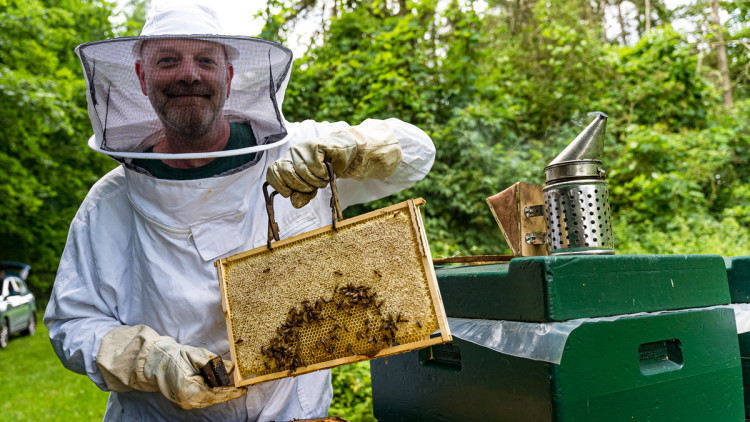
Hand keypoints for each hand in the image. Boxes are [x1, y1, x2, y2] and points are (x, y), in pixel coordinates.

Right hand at [143, 338, 246, 409]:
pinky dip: (214, 393)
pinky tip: (221, 387)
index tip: (243, 389)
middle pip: (214, 398)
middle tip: (242, 386)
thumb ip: (213, 362)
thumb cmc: (176, 357)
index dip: (231, 392)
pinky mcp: (187, 401)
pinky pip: (205, 399)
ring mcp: (186, 403)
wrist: (159, 363)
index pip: (215, 393)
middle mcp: (188, 400)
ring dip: (222, 393)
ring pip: (210, 400)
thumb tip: (231, 368)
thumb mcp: (196, 355)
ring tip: (234, 386)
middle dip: (229, 392)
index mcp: (189, 388)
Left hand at [266, 119, 401, 207]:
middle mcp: (292, 153)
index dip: (279, 185)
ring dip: (316, 181)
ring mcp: (303, 148)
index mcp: (286, 162)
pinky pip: (315, 166)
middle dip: (301, 186)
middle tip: (312, 187)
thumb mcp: (312, 186)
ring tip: (323, 178)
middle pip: (287, 174)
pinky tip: (327, 170)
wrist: (344, 154)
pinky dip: (323, 173)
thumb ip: (302, 195)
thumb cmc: (325, 169)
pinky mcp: (315, 145)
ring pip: (303, 172)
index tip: (289, 193)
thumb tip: (294, 203)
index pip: (272, 173)